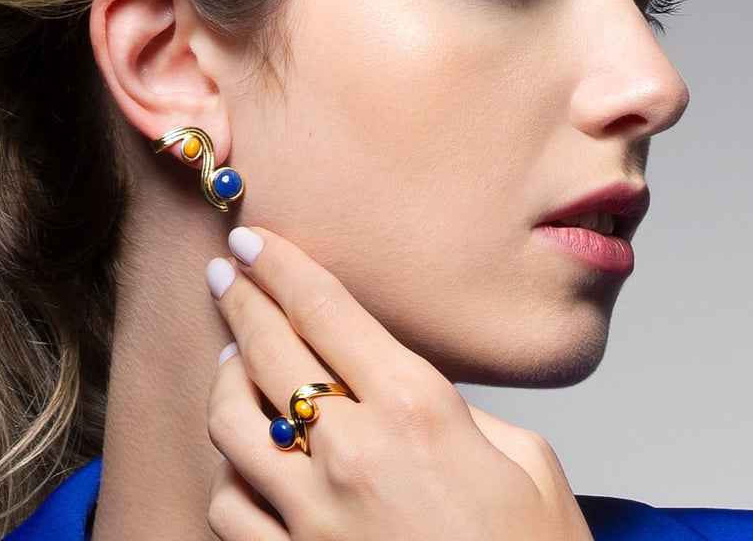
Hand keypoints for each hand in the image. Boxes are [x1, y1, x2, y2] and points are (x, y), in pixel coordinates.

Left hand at [205, 227, 594, 540]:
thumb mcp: (527, 461)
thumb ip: (460, 410)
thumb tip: (404, 389)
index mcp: (417, 407)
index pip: (325, 308)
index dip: (280, 265)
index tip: (254, 240)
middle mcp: (355, 452)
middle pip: (268, 349)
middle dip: (239, 298)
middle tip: (225, 272)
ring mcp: (316, 516)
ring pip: (232, 422)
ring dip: (225, 379)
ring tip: (232, 358)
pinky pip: (229, 505)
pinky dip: (230, 471)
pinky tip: (244, 456)